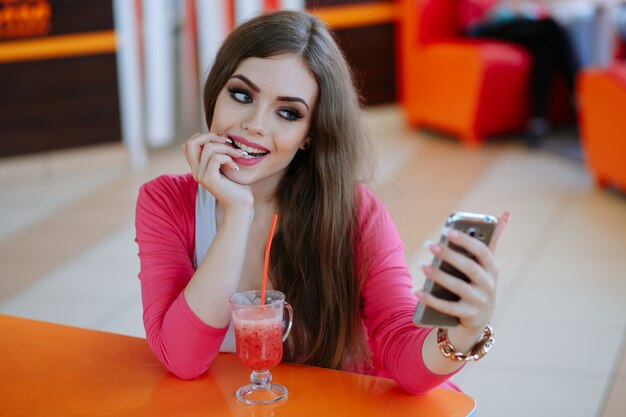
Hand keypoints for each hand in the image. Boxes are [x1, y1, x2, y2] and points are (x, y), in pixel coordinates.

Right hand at [182, 133, 252, 208]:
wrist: (241, 206)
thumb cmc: (237, 186)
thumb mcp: (226, 165)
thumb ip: (219, 153)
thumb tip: (221, 136)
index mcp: (198, 167)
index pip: (188, 144)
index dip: (203, 136)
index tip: (222, 142)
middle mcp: (196, 171)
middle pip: (191, 142)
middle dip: (210, 136)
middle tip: (228, 143)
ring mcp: (201, 175)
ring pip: (208, 148)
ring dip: (227, 148)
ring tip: (238, 156)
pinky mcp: (209, 180)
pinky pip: (216, 158)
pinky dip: (229, 158)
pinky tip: (236, 168)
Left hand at [418, 212, 508, 332]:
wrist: (479, 317)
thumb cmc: (478, 282)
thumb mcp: (486, 264)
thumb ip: (491, 241)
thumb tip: (504, 215)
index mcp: (492, 269)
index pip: (482, 251)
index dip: (466, 241)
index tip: (447, 231)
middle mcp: (489, 285)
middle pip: (470, 268)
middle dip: (449, 255)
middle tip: (429, 244)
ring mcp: (480, 301)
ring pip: (459, 288)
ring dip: (439, 276)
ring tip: (422, 266)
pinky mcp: (469, 316)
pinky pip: (448, 308)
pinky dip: (431, 300)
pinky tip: (418, 291)